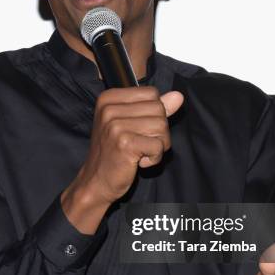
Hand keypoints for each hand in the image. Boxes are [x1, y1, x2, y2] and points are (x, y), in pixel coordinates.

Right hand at [61, 86, 183, 233]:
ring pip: (162, 126)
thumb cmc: (114, 152)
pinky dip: (154, 158)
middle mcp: (109, 108)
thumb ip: (155, 108)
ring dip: (157, 145)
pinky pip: (159, 145)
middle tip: (139, 144)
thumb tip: (178, 96)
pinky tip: (138, 162)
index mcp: (109, 98)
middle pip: (159, 109)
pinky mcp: (124, 143)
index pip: (152, 93)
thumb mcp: (132, 124)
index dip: (154, 114)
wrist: (96, 181)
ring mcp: (115, 125)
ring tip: (139, 152)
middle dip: (158, 131)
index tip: (136, 129)